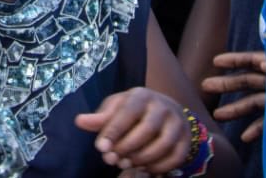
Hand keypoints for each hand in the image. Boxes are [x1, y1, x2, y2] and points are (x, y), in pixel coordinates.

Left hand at [75, 88, 195, 172]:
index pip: (127, 112)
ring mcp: (177, 123)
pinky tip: (144, 169)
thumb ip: (100, 117)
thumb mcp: (116, 108)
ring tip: (126, 164)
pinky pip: (175, 157)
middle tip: (112, 160)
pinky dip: (159, 166)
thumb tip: (79, 122)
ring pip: (163, 144)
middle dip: (127, 148)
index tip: (101, 148)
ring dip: (142, 158)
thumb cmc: (134, 110)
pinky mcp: (186, 140)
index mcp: (142, 95)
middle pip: (146, 130)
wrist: (165, 111)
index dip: (113, 131)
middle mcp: (163, 106)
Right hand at [203, 51, 265, 142]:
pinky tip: (245, 137)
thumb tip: (263, 64)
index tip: (215, 62)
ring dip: (235, 110)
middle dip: (225, 84)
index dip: (234, 61)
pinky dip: (255, 129)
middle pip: (247, 81)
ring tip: (216, 115)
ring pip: (253, 103)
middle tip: (205, 86)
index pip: (253, 61)